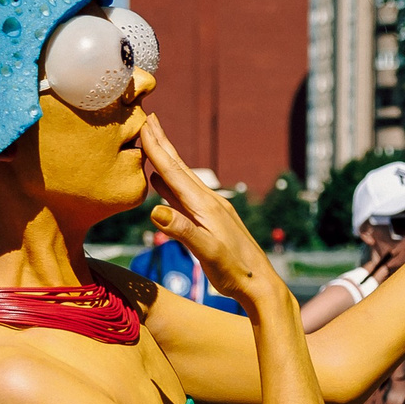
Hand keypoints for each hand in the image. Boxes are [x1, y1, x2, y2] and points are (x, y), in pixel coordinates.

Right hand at [139, 116, 280, 307]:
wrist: (260, 286)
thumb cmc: (235, 273)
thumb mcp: (208, 254)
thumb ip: (183, 232)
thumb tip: (155, 210)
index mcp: (205, 206)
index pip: (175, 172)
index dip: (157, 148)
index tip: (144, 122)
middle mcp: (209, 203)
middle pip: (179, 168)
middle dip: (162, 143)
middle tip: (148, 118)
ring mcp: (210, 211)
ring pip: (181, 180)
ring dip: (165, 160)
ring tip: (153, 143)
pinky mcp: (211, 221)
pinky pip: (184, 196)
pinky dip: (170, 184)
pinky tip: (161, 182)